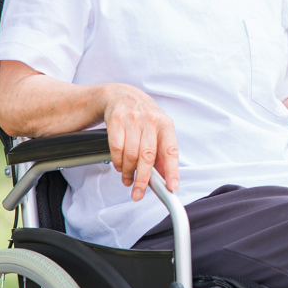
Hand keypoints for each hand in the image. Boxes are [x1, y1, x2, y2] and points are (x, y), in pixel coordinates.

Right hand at [100, 83, 179, 200]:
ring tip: (128, 179)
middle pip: (147, 156)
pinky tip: (120, 166)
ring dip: (128, 172)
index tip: (172, 187)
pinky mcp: (115, 120)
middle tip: (138, 193)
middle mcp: (150, 120)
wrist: (119, 94)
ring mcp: (132, 119)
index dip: (172, 171)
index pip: (171, 150)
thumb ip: (161, 152)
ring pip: (131, 155)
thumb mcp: (157, 129)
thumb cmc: (141, 115)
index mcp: (165, 124)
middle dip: (142, 179)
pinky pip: (116, 148)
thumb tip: (165, 177)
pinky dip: (117, 162)